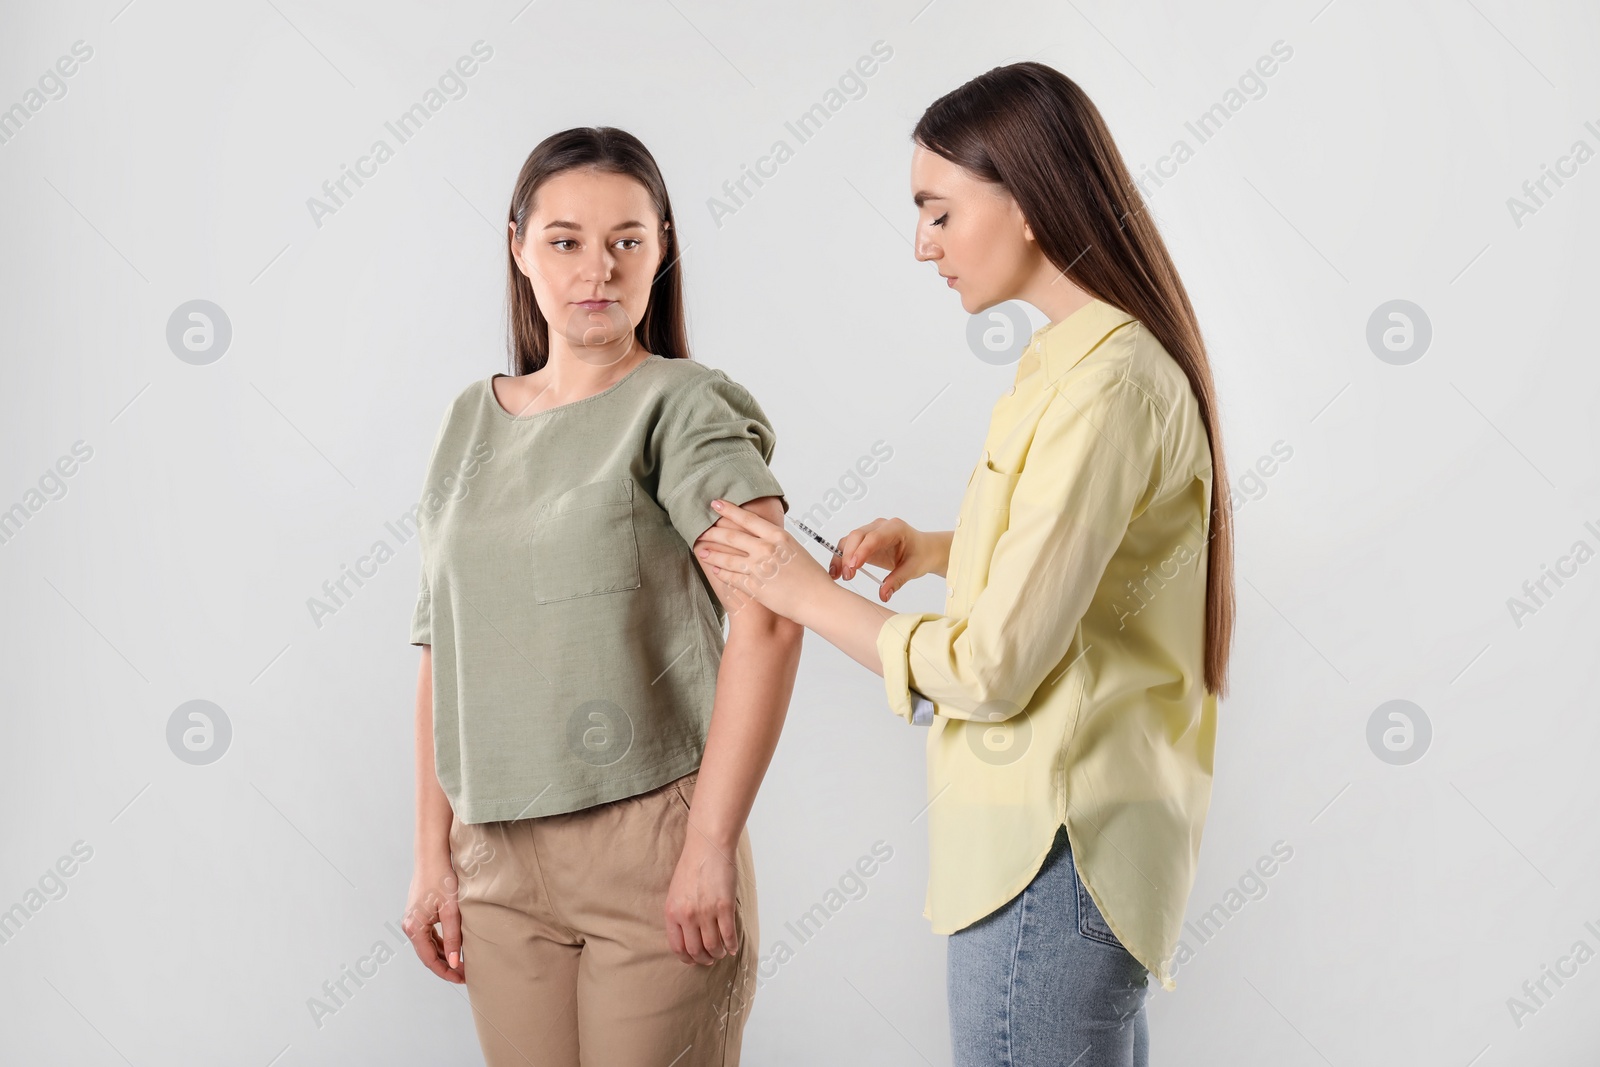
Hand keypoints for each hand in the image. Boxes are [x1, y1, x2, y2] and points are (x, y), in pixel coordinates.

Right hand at [402, 856, 465, 982]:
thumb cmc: (442, 880)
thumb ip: (453, 938)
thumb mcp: (452, 911)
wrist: (432, 857)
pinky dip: (440, 944)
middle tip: (465, 974)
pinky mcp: (418, 914)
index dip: (446, 972)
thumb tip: (455, 963)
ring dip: (444, 956)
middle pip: (428, 955)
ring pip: (428, 946)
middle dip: (446, 966)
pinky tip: (453, 947)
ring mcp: (412, 920)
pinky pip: (429, 936)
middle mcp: (410, 927)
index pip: (430, 960)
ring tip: (462, 963)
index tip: (462, 979)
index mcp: (414, 928)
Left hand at [664, 831, 740, 964]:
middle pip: (695, 950)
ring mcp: (706, 912)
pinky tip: (732, 947)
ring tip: (721, 952)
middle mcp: (687, 915)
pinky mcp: (724, 907)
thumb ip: (678, 913)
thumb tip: (687, 935)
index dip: (687, 958)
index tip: (693, 960)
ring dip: (718, 954)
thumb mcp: (675, 892)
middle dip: (704, 959)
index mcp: (672, 912)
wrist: (708, 846)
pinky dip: (731, 945)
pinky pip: (729, 935)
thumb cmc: (692, 865)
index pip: (677, 947)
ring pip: (713, 946)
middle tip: (709, 959)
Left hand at [695, 499, 831, 621]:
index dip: (728, 510)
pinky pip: (731, 577)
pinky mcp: (754, 586)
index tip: (715, 504)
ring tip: (701, 550)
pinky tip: (715, 570)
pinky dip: (721, 572)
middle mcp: (766, 549)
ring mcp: (758, 568)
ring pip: (727, 557)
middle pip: (732, 536)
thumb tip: (767, 537)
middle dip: (712, 532)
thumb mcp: (796, 550)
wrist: (817, 600)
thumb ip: (778, 542)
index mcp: (778, 536)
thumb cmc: (812, 578)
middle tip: (700, 530)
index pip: (747, 518)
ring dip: (711, 553)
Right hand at [830, 517, 934, 599]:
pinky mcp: (864, 541)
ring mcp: (870, 532)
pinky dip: (841, 558)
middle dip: (848, 555)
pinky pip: (848, 546)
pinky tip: (837, 572)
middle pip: (857, 535)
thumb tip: (883, 594)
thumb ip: (897, 580)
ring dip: (841, 557)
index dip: (862, 551)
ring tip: (838, 576)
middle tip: (847, 575)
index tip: (853, 567)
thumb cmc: (920, 554)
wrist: (924, 549)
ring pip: (849, 540)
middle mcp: (880, 526)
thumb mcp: (913, 568)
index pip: (874, 537)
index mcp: (895, 528)